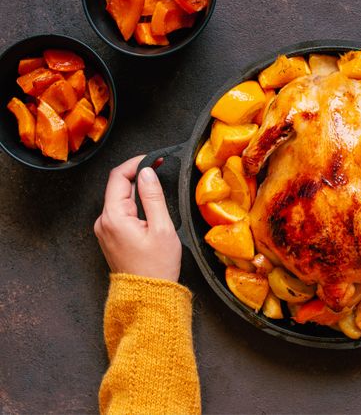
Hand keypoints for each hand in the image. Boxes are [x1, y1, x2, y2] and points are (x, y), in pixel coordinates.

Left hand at [94, 156, 181, 281]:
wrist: (147, 295)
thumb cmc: (156, 267)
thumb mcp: (162, 228)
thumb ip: (152, 197)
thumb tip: (147, 172)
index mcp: (114, 217)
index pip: (118, 177)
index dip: (137, 163)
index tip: (155, 159)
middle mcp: (103, 221)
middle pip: (118, 186)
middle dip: (138, 175)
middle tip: (160, 168)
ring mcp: (105, 229)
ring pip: (119, 198)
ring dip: (136, 190)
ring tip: (157, 189)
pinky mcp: (110, 236)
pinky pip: (120, 211)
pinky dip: (133, 203)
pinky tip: (149, 207)